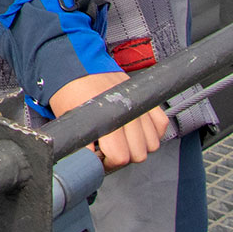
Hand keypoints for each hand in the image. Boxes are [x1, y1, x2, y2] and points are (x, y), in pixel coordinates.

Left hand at [47, 70, 170, 171]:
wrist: (77, 66)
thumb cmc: (71, 92)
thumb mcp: (70, 121)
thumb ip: (81, 144)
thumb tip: (87, 165)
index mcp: (106, 118)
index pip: (120, 157)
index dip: (108, 164)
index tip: (100, 158)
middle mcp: (127, 112)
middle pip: (138, 154)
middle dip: (123, 156)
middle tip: (109, 149)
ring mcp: (139, 105)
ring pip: (152, 144)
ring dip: (139, 146)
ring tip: (122, 139)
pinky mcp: (147, 99)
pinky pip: (161, 125)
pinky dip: (153, 132)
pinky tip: (136, 130)